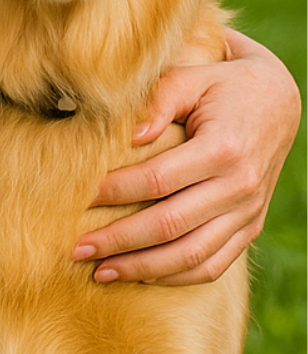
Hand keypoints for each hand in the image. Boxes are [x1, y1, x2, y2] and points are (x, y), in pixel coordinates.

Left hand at [72, 29, 301, 284]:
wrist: (277, 101)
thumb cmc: (221, 84)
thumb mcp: (191, 77)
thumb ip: (158, 100)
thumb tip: (130, 135)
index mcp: (223, 150)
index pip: (158, 180)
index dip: (115, 191)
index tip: (79, 198)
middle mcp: (239, 188)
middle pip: (170, 226)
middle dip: (119, 240)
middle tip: (77, 248)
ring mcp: (248, 213)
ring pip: (192, 255)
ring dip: (143, 268)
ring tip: (101, 273)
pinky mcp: (250, 227)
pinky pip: (214, 264)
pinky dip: (176, 276)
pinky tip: (141, 276)